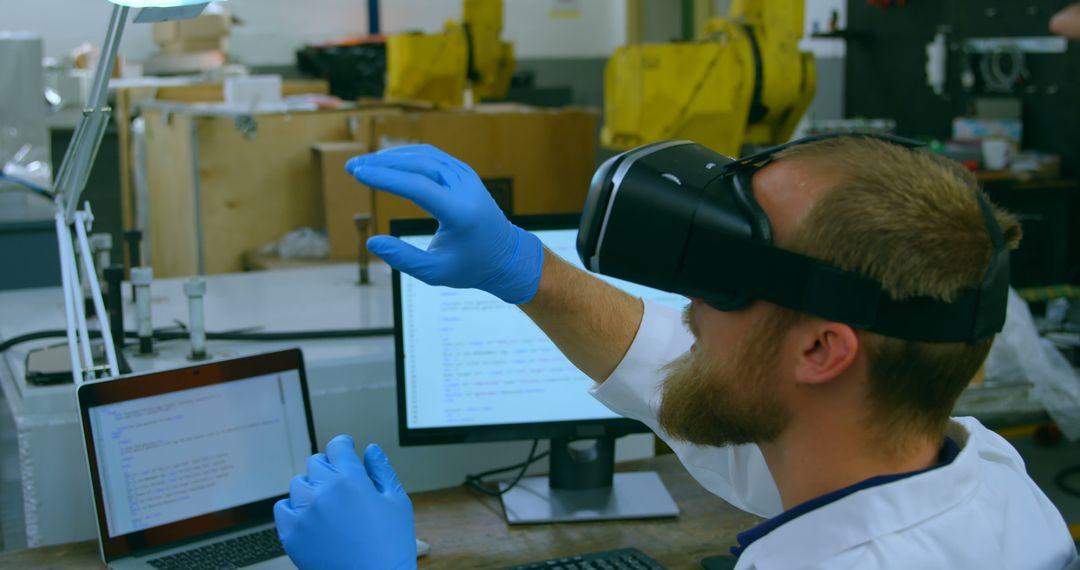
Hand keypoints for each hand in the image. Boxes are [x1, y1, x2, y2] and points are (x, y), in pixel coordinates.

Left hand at [274, 436, 415, 569]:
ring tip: (326, 501)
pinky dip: (294, 508)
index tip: (345, 447)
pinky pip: (283, 508)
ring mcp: (304, 514)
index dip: (343, 444)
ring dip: (312, 486)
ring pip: (298, 484)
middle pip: (316, 463)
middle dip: (329, 466)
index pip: (337, 447)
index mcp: (351, 481)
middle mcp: (323, 493)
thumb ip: (382, 471)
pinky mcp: (291, 534)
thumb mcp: (397, 503)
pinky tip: (309, 515)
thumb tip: (370, 450)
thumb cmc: (390, 547)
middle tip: (340, 480)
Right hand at [346, 144, 543, 303]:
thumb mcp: (435, 272)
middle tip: (352, 167)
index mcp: (461, 213)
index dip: (386, 178)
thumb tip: (372, 242)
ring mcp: (467, 177)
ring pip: (425, 156)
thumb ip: (403, 259)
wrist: (505, 255)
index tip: (358, 174)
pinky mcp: (464, 173)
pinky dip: (407, 156)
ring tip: (364, 165)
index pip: (419, 186)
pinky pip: (432, 157)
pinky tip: (386, 162)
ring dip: (392, 157)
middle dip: (383, 163)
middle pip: (420, 165)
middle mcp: (466, 189)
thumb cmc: (469, 266)